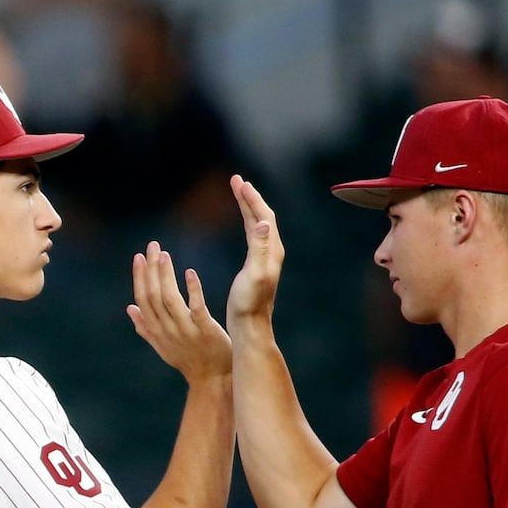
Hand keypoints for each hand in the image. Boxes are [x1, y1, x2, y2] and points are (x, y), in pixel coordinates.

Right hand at [127, 240, 228, 381]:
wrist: (212, 379)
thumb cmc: (190, 360)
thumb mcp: (163, 346)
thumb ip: (145, 327)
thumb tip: (129, 308)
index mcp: (156, 331)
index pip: (142, 300)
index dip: (139, 277)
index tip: (139, 257)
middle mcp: (166, 330)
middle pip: (153, 296)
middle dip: (150, 270)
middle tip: (152, 246)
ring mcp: (185, 330)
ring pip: (169, 299)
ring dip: (165, 275)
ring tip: (164, 255)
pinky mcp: (204, 330)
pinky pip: (195, 307)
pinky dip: (192, 289)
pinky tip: (189, 272)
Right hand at [225, 176, 285, 332]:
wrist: (250, 326)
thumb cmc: (250, 304)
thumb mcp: (255, 274)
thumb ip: (259, 248)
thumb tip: (262, 221)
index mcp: (271, 250)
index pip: (263, 216)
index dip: (252, 198)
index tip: (239, 183)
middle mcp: (271, 251)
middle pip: (261, 216)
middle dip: (249, 197)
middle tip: (236, 181)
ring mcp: (264, 258)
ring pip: (257, 224)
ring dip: (247, 207)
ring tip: (238, 193)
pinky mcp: (255, 266)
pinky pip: (252, 236)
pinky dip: (246, 221)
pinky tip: (243, 221)